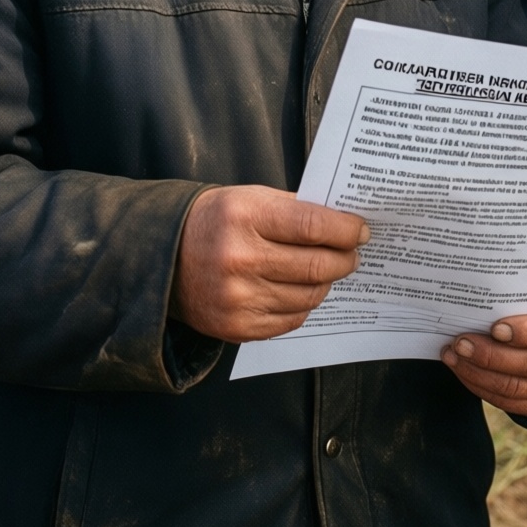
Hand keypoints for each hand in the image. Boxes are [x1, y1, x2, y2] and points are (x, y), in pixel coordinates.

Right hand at [170, 185, 367, 341]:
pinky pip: (291, 320)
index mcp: (246, 217)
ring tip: (327, 270)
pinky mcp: (236, 328)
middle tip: (352, 253)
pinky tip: (302, 290)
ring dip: (327, 283)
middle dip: (345, 259)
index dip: (346, 230)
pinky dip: (304, 304)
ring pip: (308, 296)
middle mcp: (240, 259)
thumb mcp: (252, 198)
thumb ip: (297, 209)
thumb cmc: (218, 221)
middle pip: (316, 266)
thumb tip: (344, 222)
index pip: (313, 226)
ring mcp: (237, 298)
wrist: (165, 258)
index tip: (361, 231)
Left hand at [441, 285, 526, 416]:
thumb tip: (485, 290)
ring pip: (518, 388)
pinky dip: (483, 388)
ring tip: (454, 356)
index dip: (526, 332)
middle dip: (490, 356)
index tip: (494, 327)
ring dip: (479, 374)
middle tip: (460, 342)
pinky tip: (464, 371)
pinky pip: (512, 403)